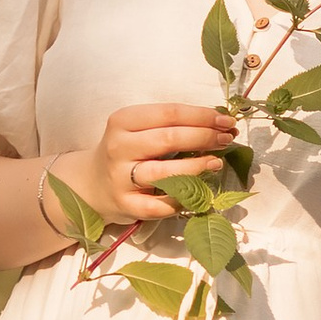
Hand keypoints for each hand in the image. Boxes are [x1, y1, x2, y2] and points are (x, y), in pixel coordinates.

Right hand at [51, 99, 239, 231]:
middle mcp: (119, 147)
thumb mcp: (140, 130)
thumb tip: (219, 123)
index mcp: (123, 121)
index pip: (169, 113)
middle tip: (227, 139)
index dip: (202, 116)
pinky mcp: (125, 204)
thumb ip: (172, 125)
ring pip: (164, 172)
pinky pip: (158, 205)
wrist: (93, 184)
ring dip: (196, 167)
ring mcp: (120, 178)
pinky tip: (197, 195)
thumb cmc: (127, 152)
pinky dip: (180, 201)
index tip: (226, 119)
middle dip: (204, 137)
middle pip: (169, 139)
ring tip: (217, 163)